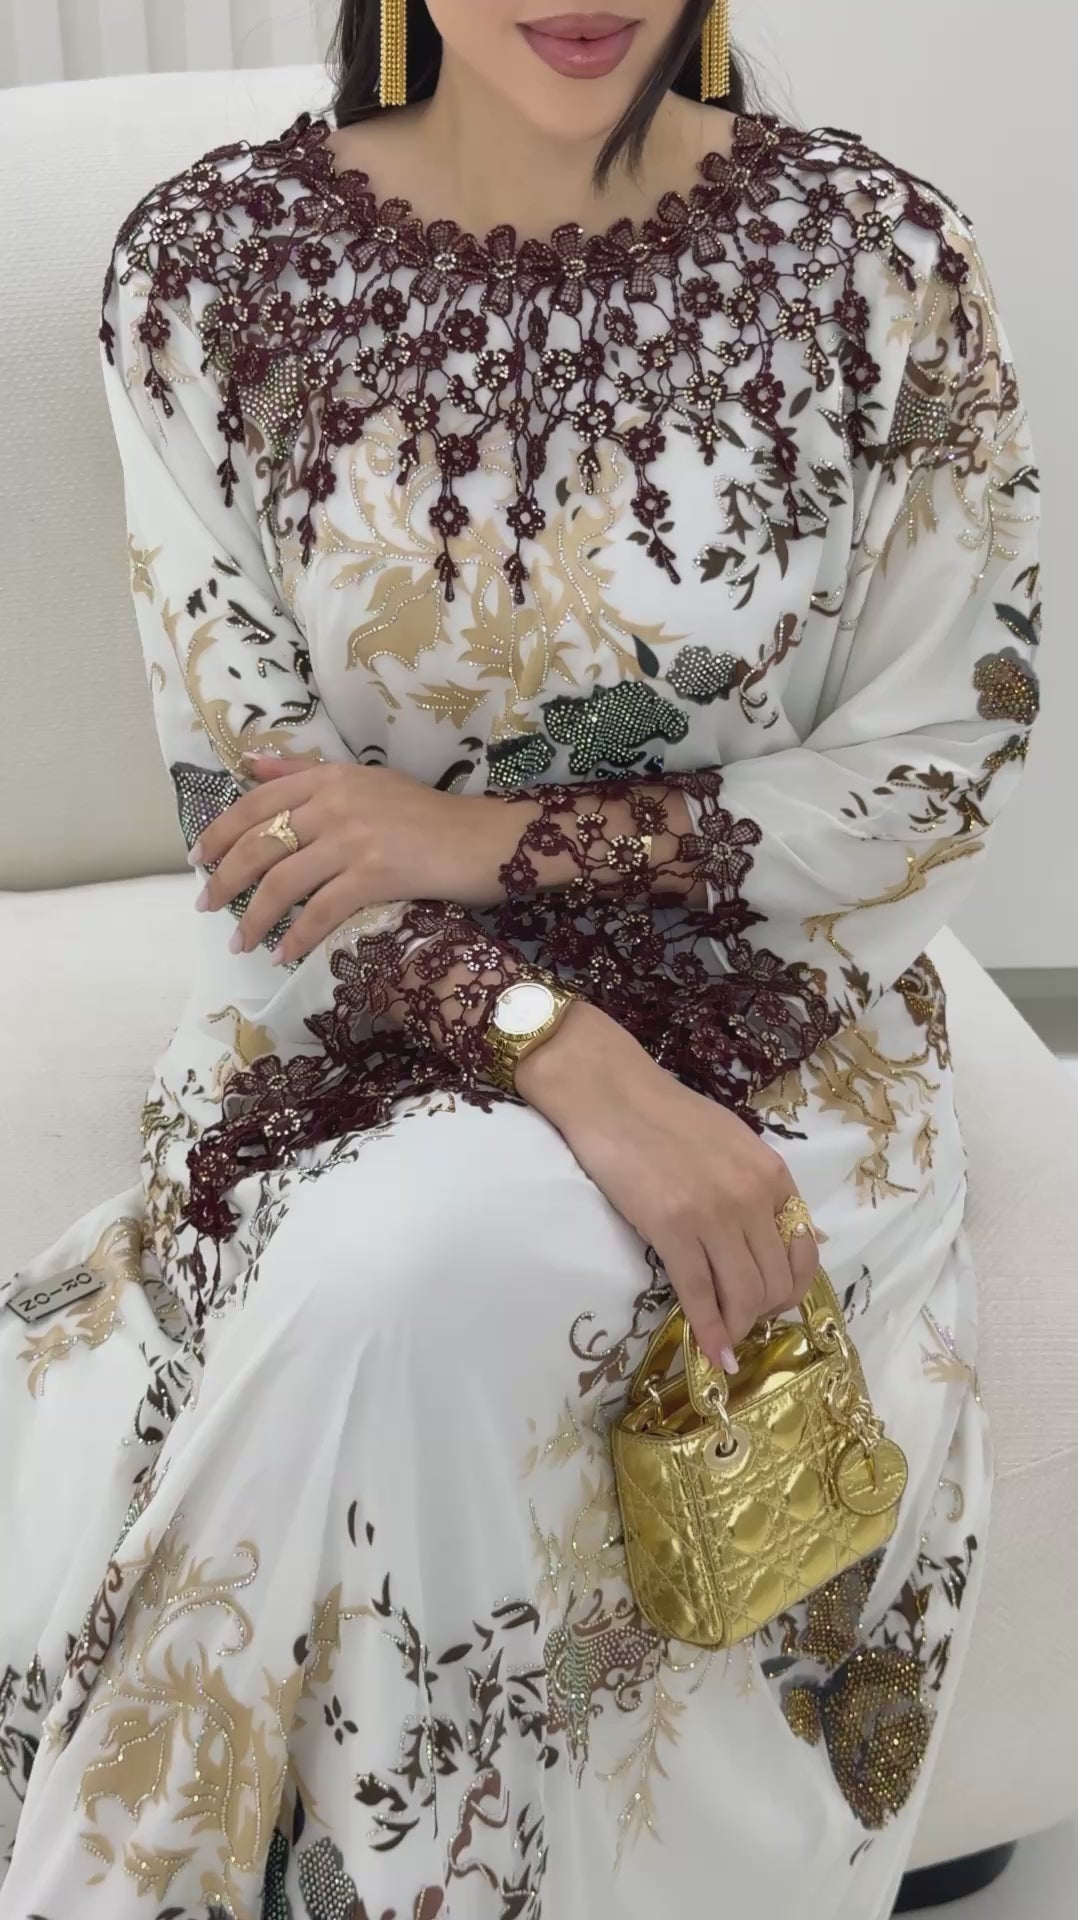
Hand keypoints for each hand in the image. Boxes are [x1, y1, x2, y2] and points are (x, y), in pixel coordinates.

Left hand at [189, 754, 514, 965]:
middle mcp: (336, 802)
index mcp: (330, 778)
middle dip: (225, 879)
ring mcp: (354, 838)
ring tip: (240, 943)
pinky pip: (321, 911)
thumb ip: (306, 775)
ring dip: (255, 918)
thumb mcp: (366, 782)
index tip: (198, 858)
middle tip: (207, 905)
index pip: (256, 804)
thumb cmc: (432, 816)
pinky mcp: (376, 874)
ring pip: (283, 881)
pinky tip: (284, 955)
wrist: (489, 840)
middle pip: (260, 843)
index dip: (220, 833)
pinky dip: (297, 937)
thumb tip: (252, 766)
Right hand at [517, 1002, 818, 1373]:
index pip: (801, 1249)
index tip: (773, 1300)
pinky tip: (712, 1355)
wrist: (609, 1092)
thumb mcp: (733, 1143)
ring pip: (744, 1294)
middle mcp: (752, 1196)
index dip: (791, 1286)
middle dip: (764, 1312)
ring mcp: (714, 1213)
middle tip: (744, 1322)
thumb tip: (780, 1236)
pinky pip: (699, 1294)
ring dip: (739, 1327)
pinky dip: (710, 1332)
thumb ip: (758, 1186)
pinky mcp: (672, 1228)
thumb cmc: (665, 1114)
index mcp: (772, 1173)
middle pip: (776, 1280)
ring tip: (727, 1338)